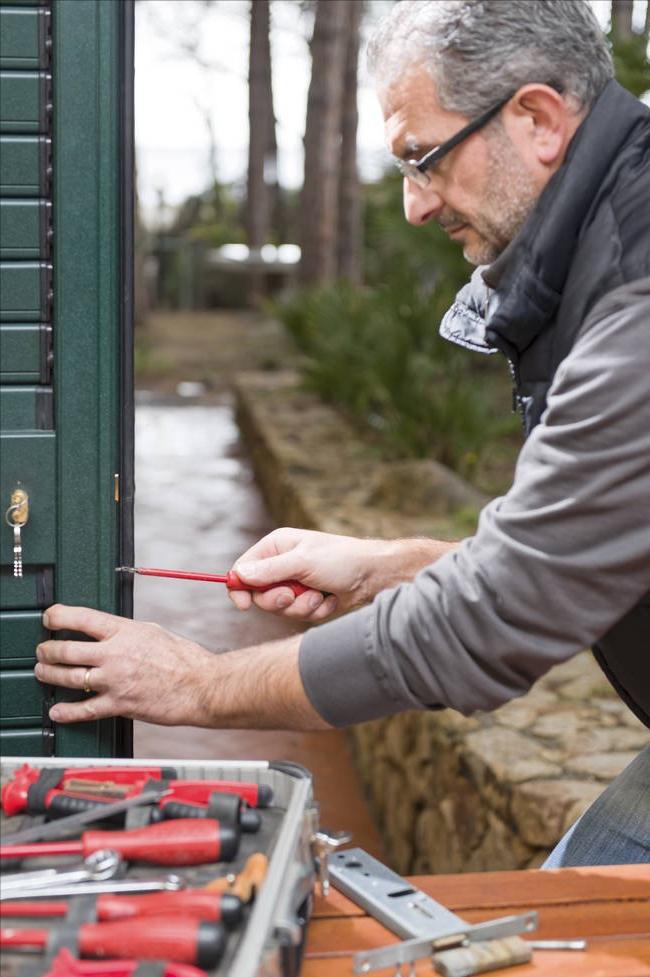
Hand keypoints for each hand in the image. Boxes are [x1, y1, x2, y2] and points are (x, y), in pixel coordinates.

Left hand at [35, 604, 216, 725]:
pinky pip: (85, 710)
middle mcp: (115, 655)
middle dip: (47, 649)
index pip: (81, 618)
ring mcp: (115, 680)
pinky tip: (58, 711)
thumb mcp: (153, 632)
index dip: (57, 616)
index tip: (49, 617)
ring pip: (69, 677)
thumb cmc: (184, 659)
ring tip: (43, 672)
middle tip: (42, 650)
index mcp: (125, 632)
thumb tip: (108, 632)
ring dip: (49, 675)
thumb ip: (126, 632)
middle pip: (66, 649)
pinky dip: (67, 712)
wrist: (201, 686)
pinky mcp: (119, 704)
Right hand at [229, 528, 454, 620]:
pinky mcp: (307, 600)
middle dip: (278, 601)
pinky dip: (315, 611)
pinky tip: (329, 600)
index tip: (243, 604)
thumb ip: (270, 571)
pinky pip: (299, 615)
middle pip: (259, 595)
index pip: (243, 569)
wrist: (373, 575)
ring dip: (301, 607)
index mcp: (275, 547)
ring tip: (320, 595)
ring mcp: (294, 583)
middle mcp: (281, 565)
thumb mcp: (302, 562)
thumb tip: (239, 575)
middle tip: (293, 596)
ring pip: (280, 609)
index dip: (240, 587)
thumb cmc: (340, 560)